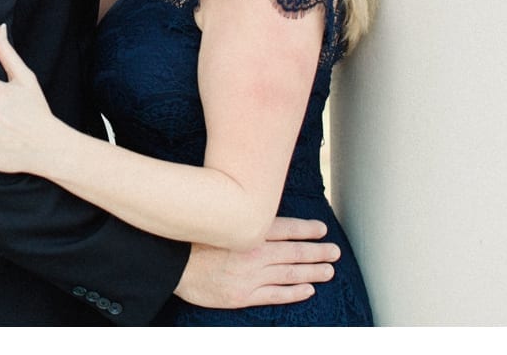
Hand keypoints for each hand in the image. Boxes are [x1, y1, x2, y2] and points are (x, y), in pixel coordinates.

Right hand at [174, 217, 338, 307]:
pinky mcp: (244, 295)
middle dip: (317, 251)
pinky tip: (308, 289)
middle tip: (334, 252)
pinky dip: (295, 292)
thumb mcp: (218, 219)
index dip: (306, 229)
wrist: (172, 264)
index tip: (321, 229)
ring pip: (290, 273)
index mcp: (248, 231)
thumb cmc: (193, 239)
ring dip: (312, 271)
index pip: (286, 228)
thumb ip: (242, 218)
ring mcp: (251, 275)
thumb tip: (260, 210)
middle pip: (294, 251)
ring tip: (328, 270)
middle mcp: (254, 252)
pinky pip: (276, 294)